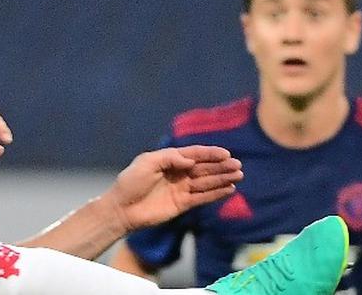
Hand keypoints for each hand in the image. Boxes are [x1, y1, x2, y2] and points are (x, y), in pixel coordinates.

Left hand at [107, 146, 242, 230]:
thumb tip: (191, 160)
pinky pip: (202, 197)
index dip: (210, 153)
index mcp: (170, 160)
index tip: (226, 154)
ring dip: (222, 179)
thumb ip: (170, 158)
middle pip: (204, 168)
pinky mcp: (183, 204)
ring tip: (238, 176)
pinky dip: (216, 194)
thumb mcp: (147, 162)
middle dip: (221, 166)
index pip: (194, 154)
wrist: (122, 209)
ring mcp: (181, 188)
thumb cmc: (131, 182)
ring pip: (206, 182)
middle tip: (237, 165)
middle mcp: (178, 173)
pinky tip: (229, 189)